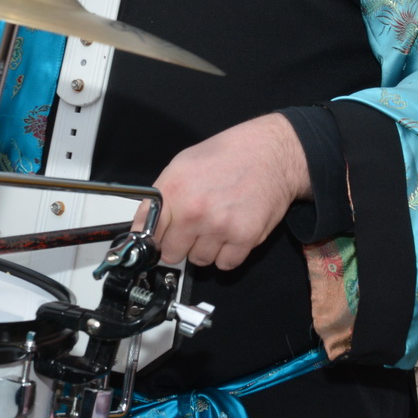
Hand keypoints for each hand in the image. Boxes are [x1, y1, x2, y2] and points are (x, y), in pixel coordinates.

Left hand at [137, 114, 311, 270]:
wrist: (271, 153)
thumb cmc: (230, 155)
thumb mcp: (183, 164)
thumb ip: (164, 196)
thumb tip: (147, 223)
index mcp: (174, 190)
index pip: (146, 231)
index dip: (151, 238)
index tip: (155, 241)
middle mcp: (193, 210)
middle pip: (171, 253)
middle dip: (180, 244)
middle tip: (193, 228)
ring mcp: (218, 226)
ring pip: (198, 260)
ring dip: (206, 248)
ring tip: (217, 224)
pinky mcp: (244, 238)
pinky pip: (225, 264)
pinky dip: (228, 254)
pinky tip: (231, 233)